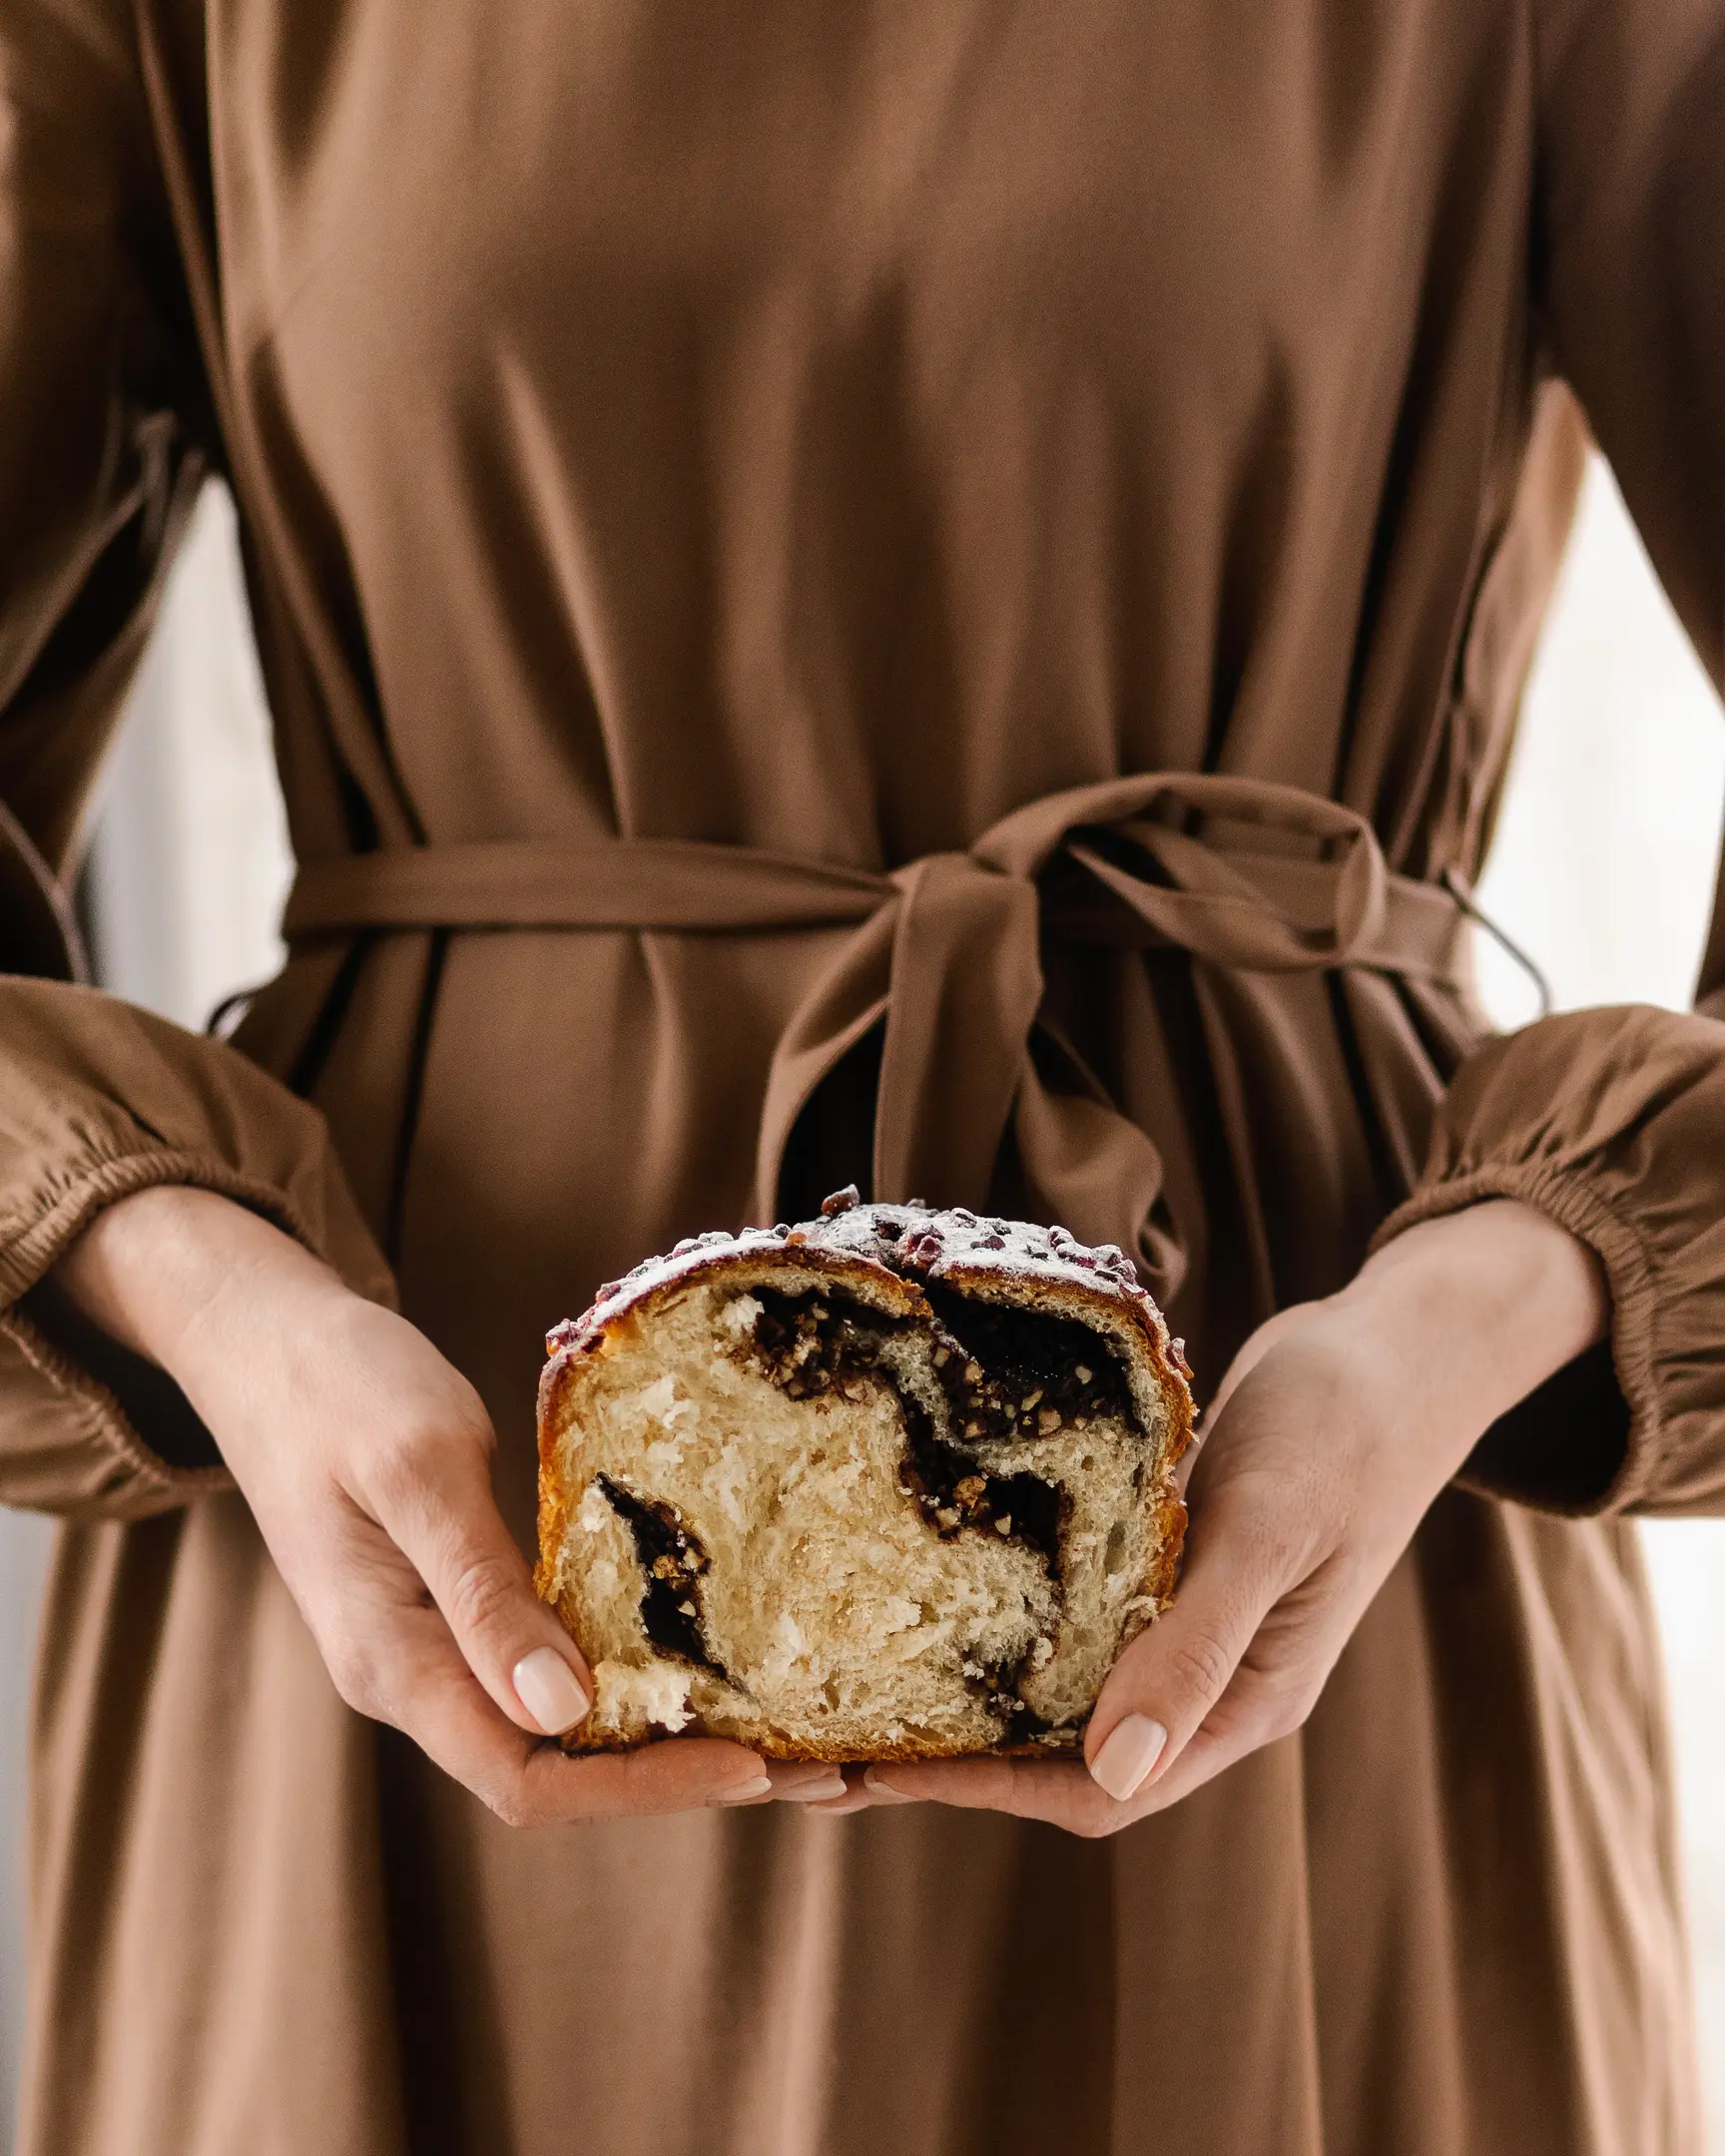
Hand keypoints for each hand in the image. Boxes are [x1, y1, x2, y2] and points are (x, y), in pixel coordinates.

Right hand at [52, 1187, 844, 1820]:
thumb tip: (563, 1714)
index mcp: (391, 1661)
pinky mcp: (450, 1607)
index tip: (749, 1764)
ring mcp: (427, 1645)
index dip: (641, 1789)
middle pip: (550, 1771)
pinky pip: (541, 1669)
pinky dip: (620, 1676)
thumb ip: (482, 1594)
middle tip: (798, 1760)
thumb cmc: (339, 1387)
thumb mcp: (419, 1471)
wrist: (264, 1342)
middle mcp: (409, 1677)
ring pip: (551, 1728)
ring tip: (770, 1719)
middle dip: (670, 1776)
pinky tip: (691, 1654)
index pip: (527, 1780)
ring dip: (655, 1734)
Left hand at [855, 1199, 1607, 1832]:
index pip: (1102, 1790)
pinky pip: (1077, 1608)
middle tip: (830, 1733)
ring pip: (1064, 1681)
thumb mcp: (1267, 1532)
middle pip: (1066, 1752)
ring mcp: (1188, 1616)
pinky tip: (932, 1578)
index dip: (987, 1791)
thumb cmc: (1345, 1430)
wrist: (1396, 1343)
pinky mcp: (1169, 1556)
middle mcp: (1209, 1677)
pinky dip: (1009, 1611)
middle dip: (955, 1753)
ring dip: (972, 1685)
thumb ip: (1197, 1647)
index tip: (878, 1770)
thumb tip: (1116, 1767)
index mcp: (1245, 1700)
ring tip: (859, 1663)